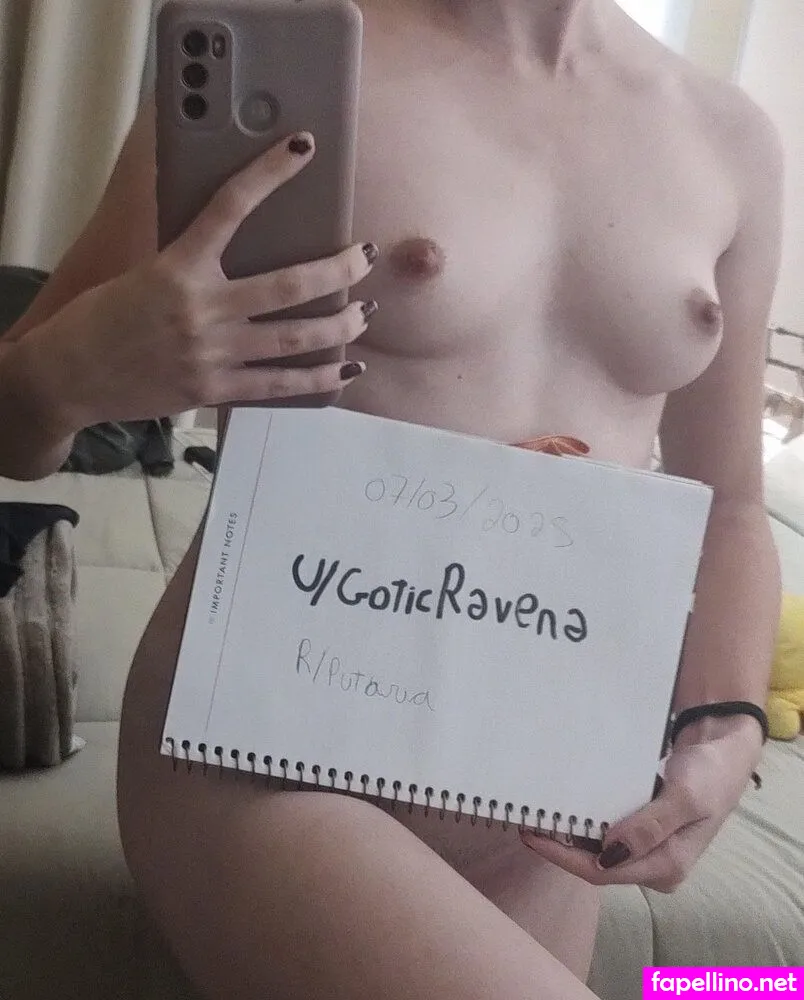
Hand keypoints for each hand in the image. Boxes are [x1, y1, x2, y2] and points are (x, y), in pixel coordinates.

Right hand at [26, 131, 376, 429]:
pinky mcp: (214, 389)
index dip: (270, 172)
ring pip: (294, 338)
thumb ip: (194, 265)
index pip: (230, 206)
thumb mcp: (144, 274)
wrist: (68, 375)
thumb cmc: (103, 318)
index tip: (303, 147)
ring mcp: (211, 353)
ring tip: (366, 313)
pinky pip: (278, 385)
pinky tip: (347, 371)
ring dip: (339, 325)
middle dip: (339, 269)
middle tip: (366, 256)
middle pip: (289, 285)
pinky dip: (318, 379)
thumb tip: (245, 249)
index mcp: (178, 266)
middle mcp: (201, 308)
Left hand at [520, 715, 763, 891]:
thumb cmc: (710, 775)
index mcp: (666, 866)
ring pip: (599, 848)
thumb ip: (649, 826)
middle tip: (528, 820)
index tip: (532, 835)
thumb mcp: (685, 797)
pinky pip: (607, 832)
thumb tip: (609, 851)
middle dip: (561, 847)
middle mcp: (655, 864)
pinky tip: (567, 805)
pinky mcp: (644, 830)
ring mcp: (649, 849)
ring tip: (539, 812)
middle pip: (596, 864)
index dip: (563, 857)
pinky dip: (586, 821)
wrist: (724, 752)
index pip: (602, 871)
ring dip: (570, 834)